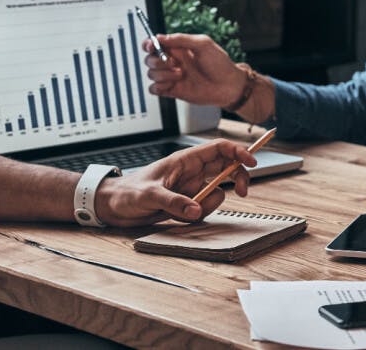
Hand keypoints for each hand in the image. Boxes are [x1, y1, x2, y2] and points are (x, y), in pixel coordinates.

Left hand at [93, 140, 256, 226]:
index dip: (238, 152)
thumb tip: (195, 210)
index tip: (252, 162)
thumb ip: (173, 202)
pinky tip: (177, 217)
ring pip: (217, 192)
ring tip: (187, 211)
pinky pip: (204, 209)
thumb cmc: (127, 192)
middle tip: (243, 191)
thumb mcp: (149, 195)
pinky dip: (197, 216)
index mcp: (185, 160)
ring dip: (209, 204)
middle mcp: (191, 172)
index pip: (219, 148)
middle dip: (238, 178)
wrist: (113, 207)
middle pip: (227, 167)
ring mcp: (190, 188)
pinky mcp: (187, 203)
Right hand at [143, 33, 245, 107]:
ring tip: (181, 74)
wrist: (228, 86)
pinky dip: (158, 87)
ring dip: (163, 74)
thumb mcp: (203, 44)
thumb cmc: (220, 64)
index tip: (152, 46)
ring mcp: (172, 76)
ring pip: (151, 74)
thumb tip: (161, 37)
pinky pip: (154, 89)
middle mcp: (173, 62)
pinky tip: (172, 84)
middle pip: (150, 59)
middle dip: (157, 60)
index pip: (155, 44)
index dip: (149, 44)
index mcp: (178, 48)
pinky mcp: (173, 90)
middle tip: (173, 63)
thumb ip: (181, 39)